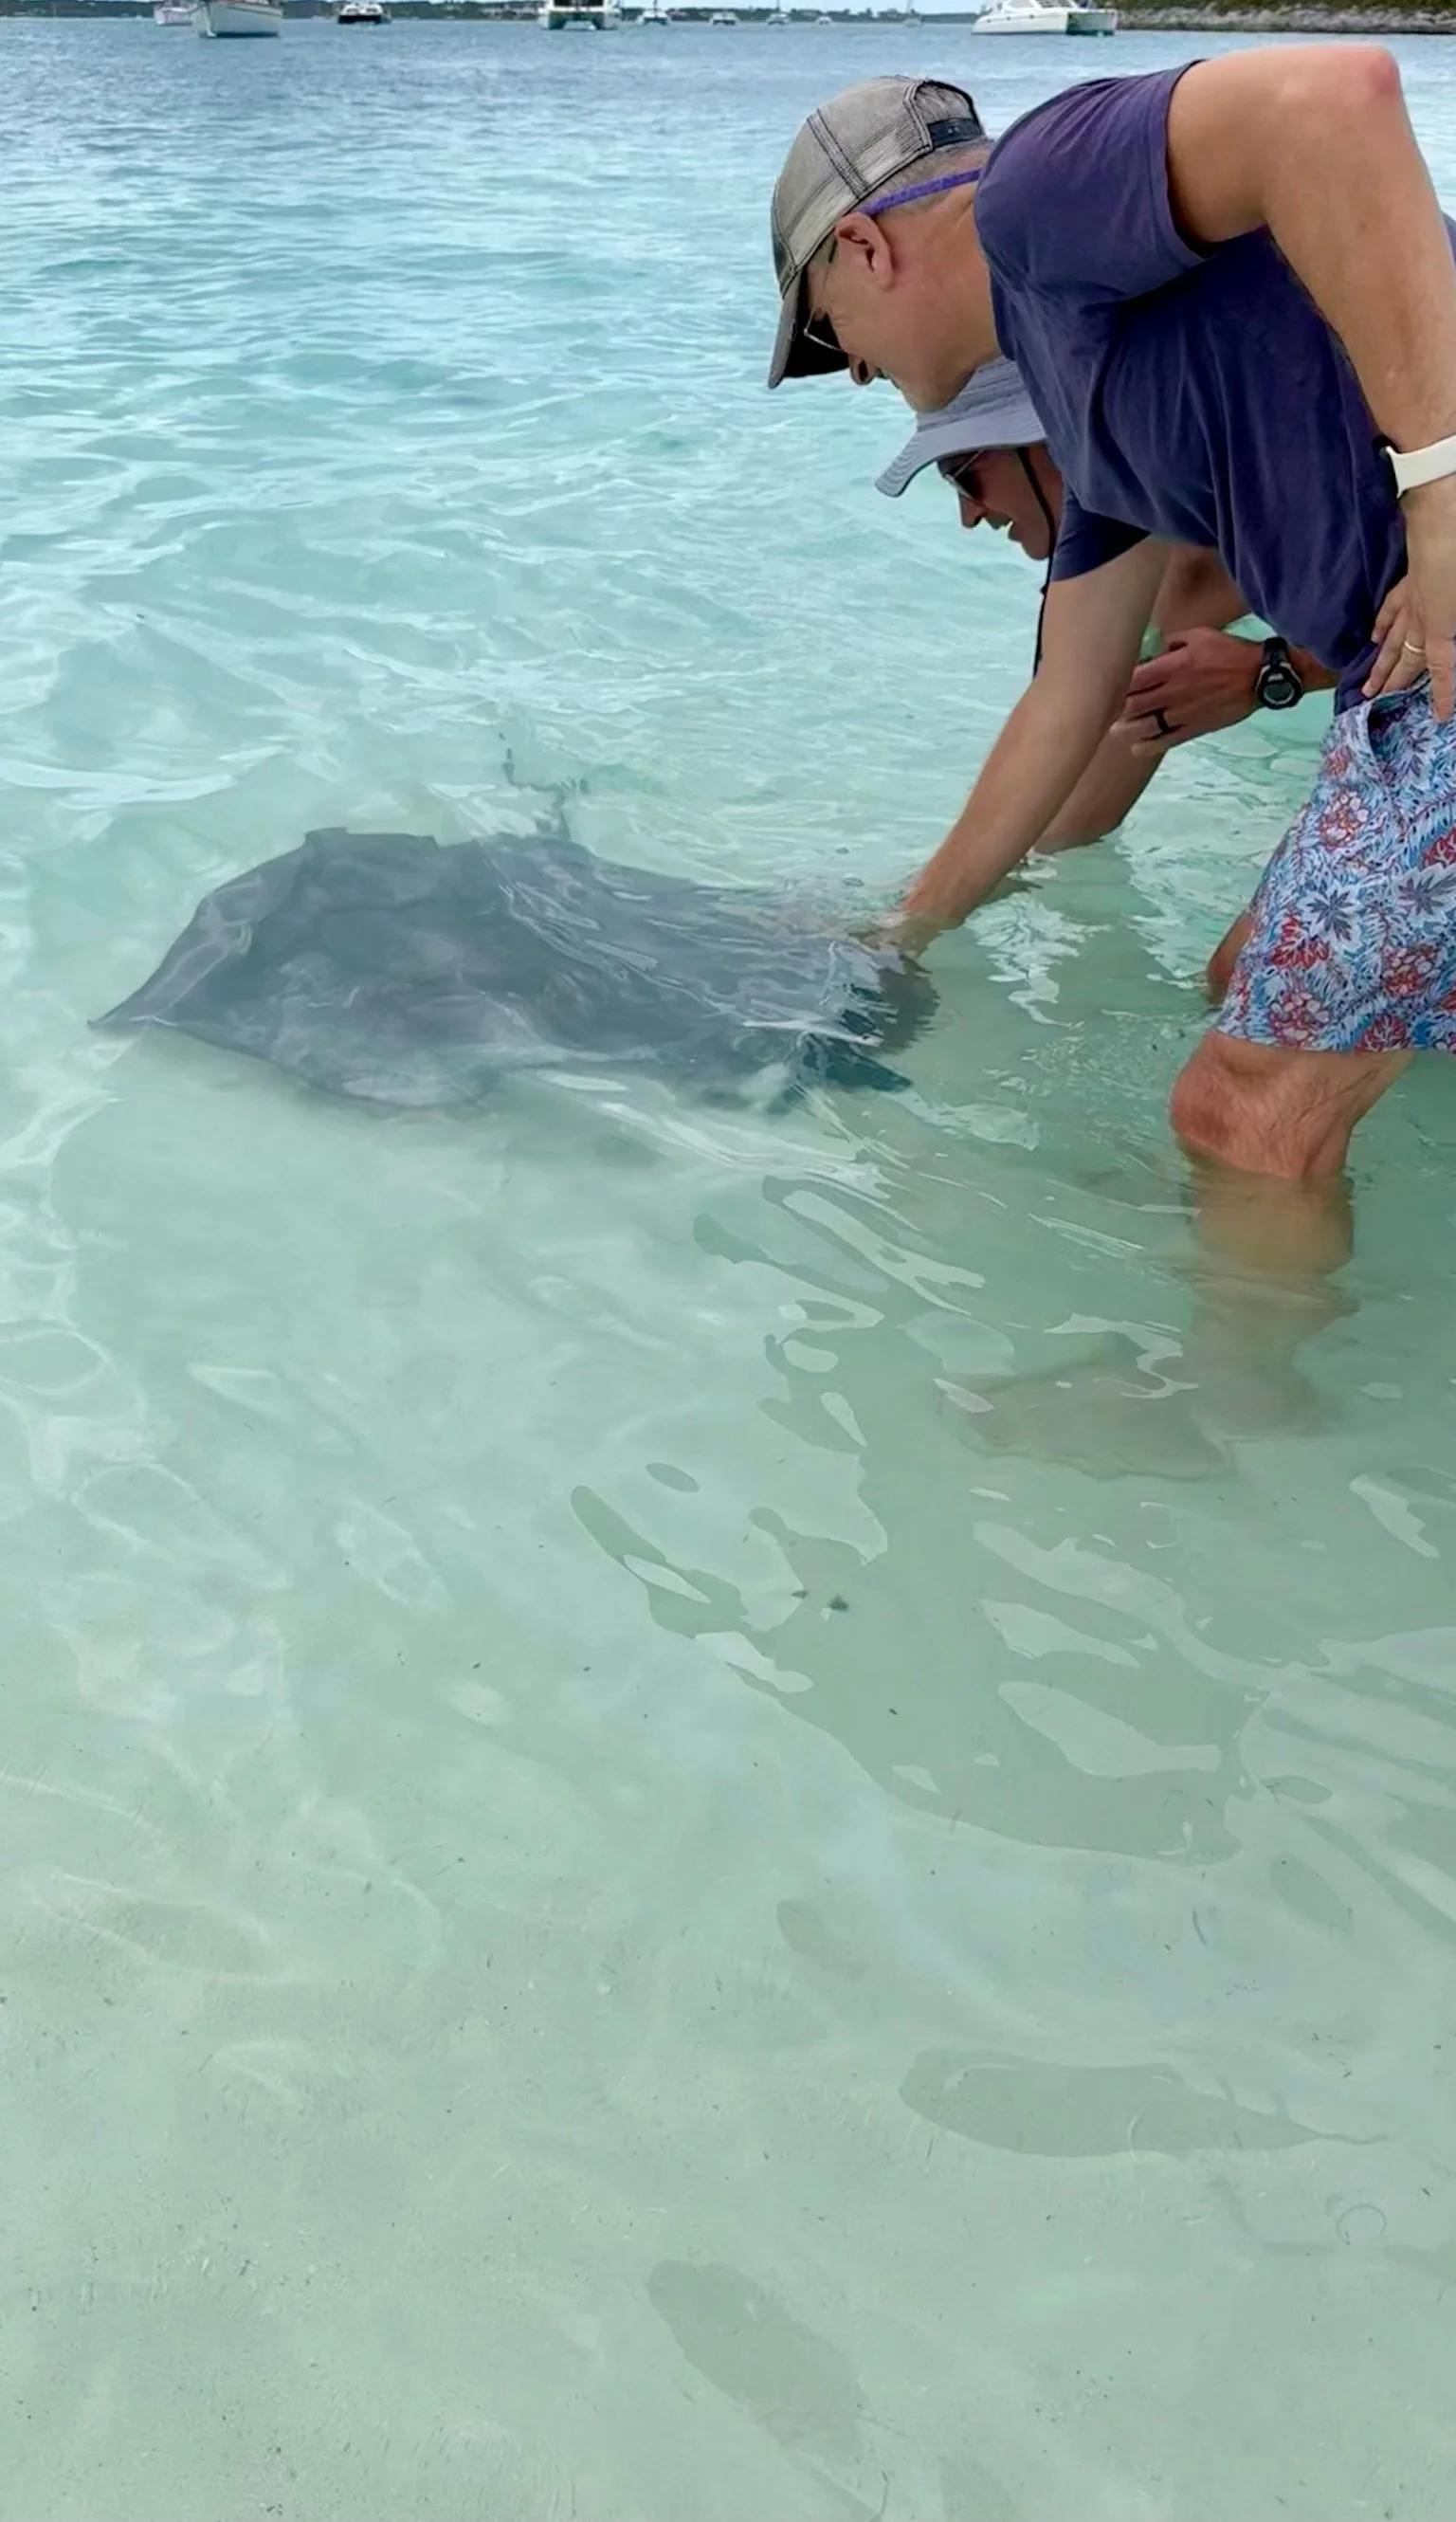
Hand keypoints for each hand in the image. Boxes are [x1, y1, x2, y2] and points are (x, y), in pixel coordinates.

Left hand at [1112, 628, 1259, 755]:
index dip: (1117, 684)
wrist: (1259, 676)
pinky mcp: (1194, 728)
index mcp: (1171, 667)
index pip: (1131, 679)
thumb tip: (1152, 649)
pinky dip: (1149, 746)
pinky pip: (1167, 741)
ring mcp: (1183, 713)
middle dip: (1117, 709)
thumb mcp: (1199, 635)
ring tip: (1118, 730)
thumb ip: (1171, 642)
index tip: (1111, 684)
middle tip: (1109, 710)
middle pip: (1132, 705)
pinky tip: (1137, 747)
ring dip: (1127, 730)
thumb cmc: (1230, 652)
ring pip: (1145, 727)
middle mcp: (1172, 692)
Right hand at [1396, 475, 1455, 718]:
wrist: (1445, 493)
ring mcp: (1416, 589)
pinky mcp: (1414, 570)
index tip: (1440, 717)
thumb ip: (1450, 629)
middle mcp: (1425, 609)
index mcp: (1443, 619)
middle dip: (1396, 681)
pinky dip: (1383, 621)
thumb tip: (1430, 648)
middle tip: (1377, 703)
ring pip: (1395, 633)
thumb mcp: (1455, 606)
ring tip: (1372, 681)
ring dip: (1384, 660)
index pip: (1442, 665)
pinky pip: (1393, 603)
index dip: (1442, 692)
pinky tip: (1376, 632)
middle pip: (1408, 653)